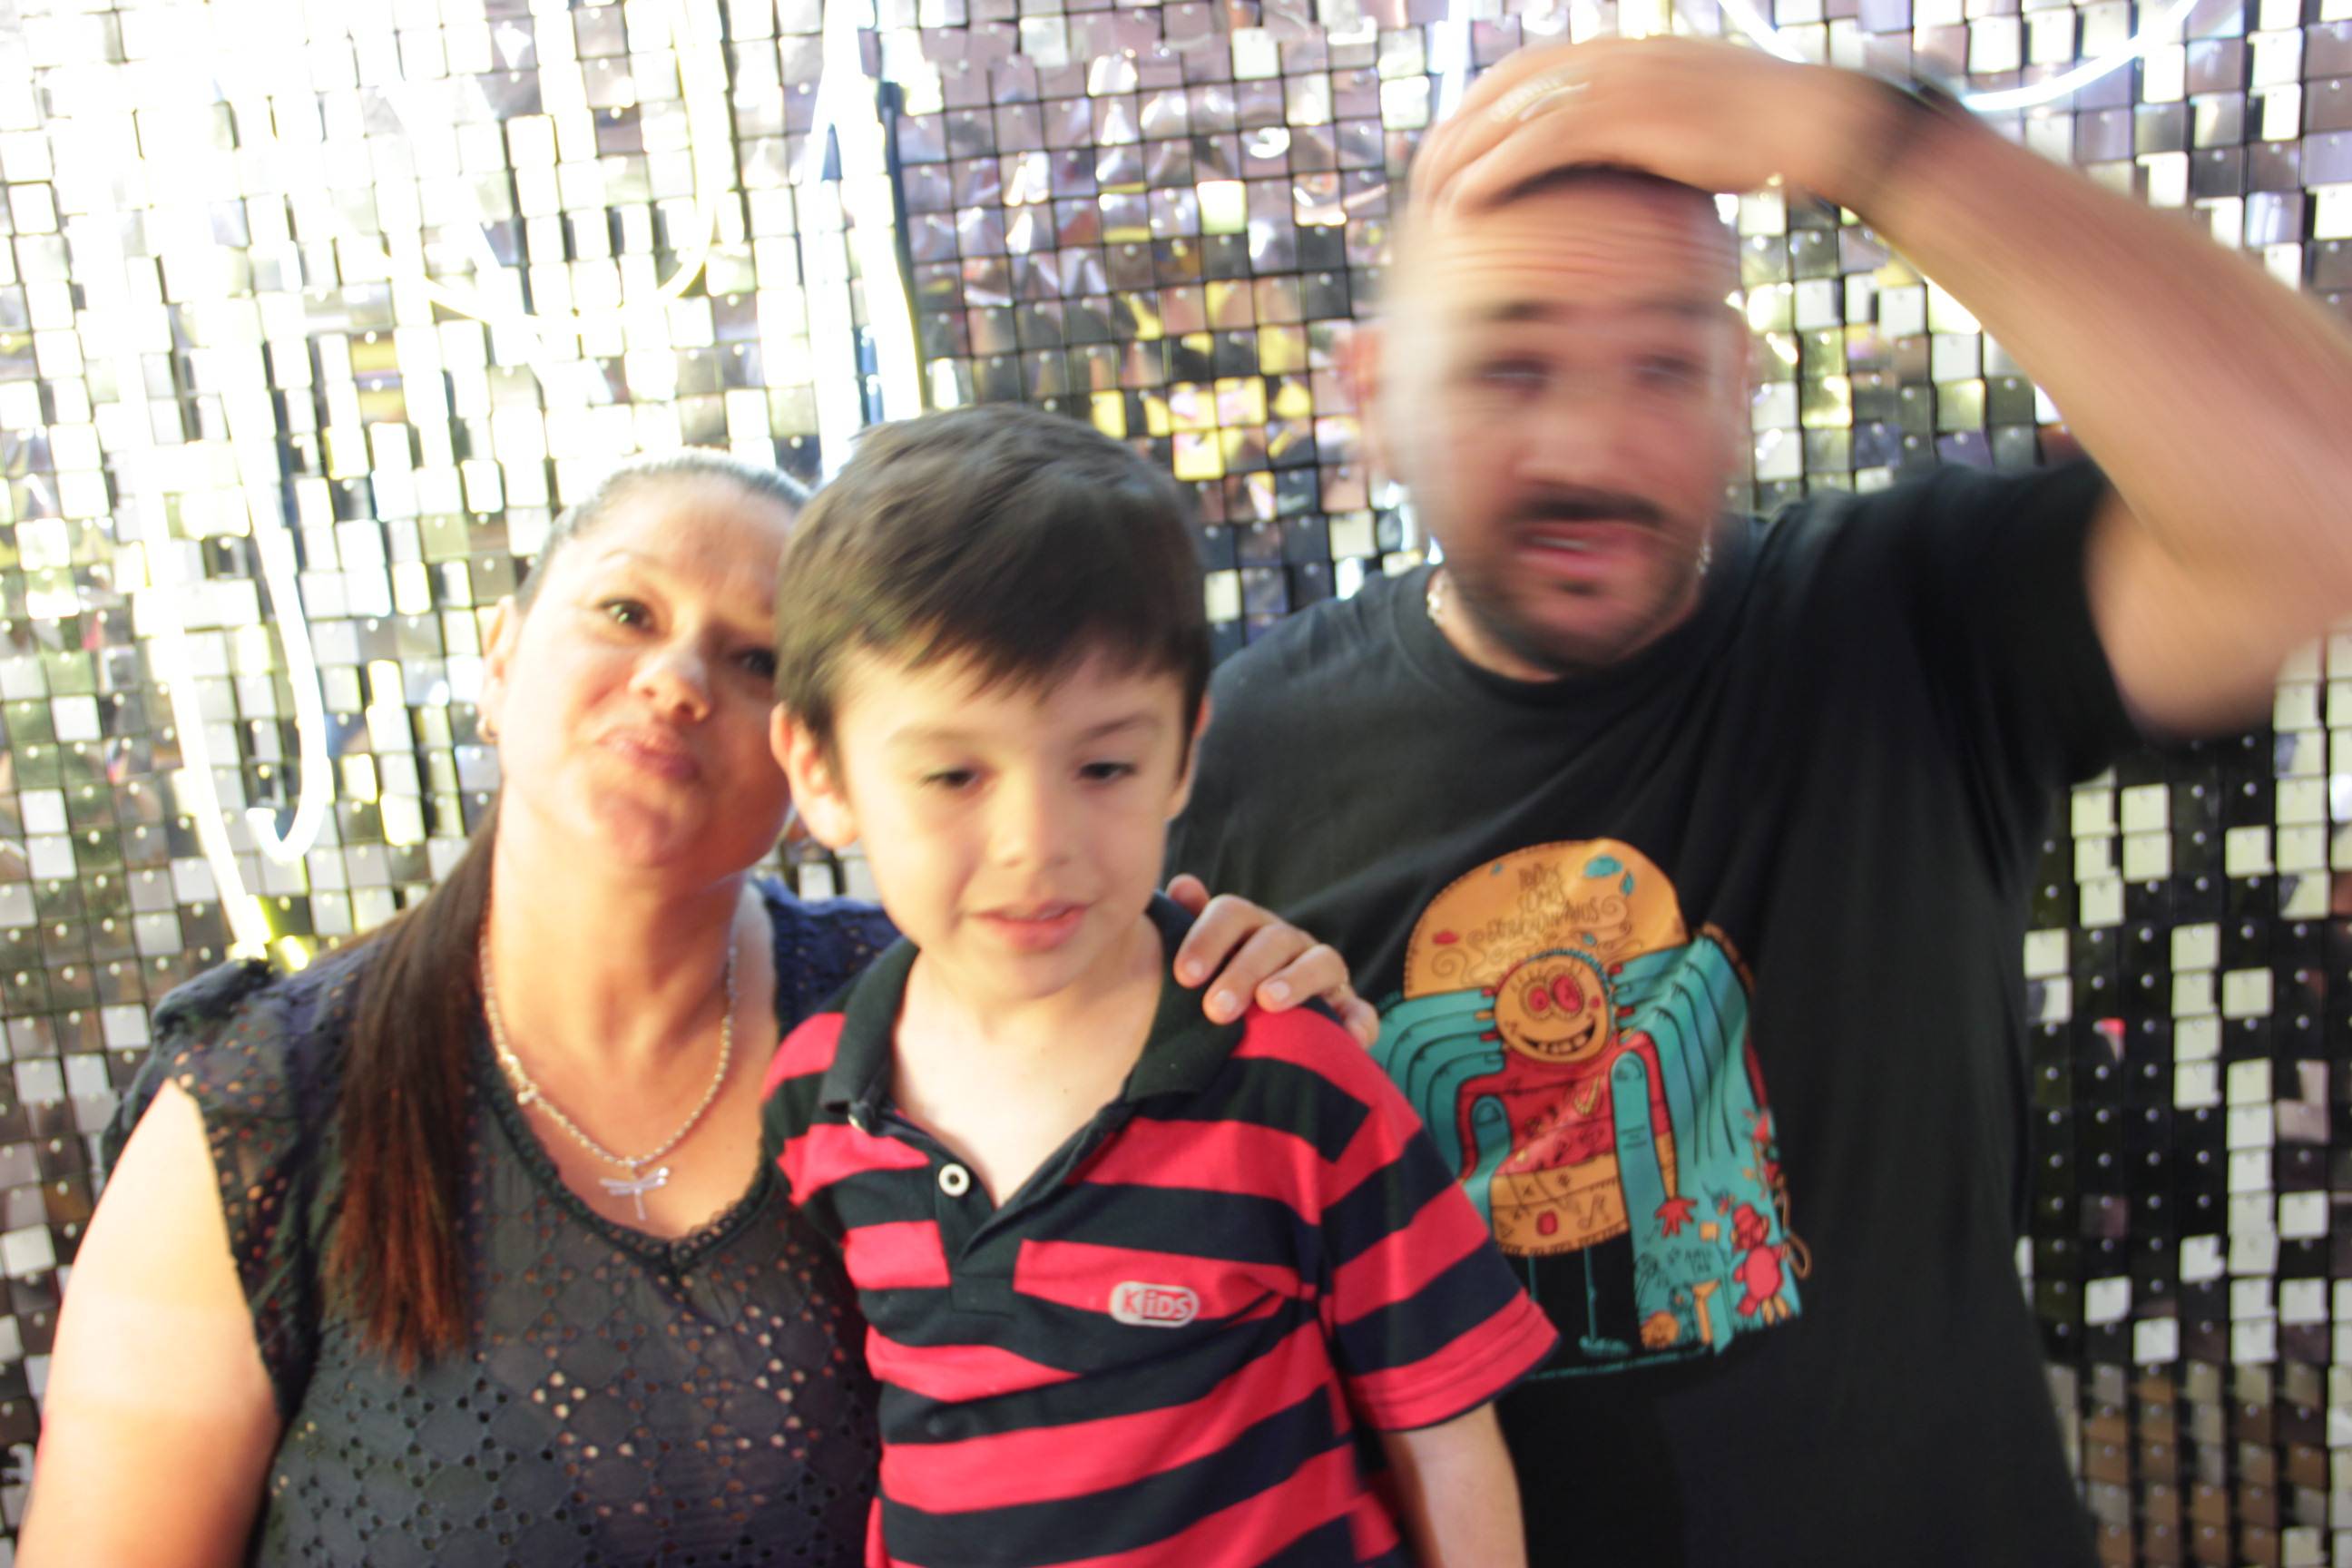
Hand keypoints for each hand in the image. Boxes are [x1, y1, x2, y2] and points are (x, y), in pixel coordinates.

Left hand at [1163, 874, 1379, 1045]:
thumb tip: (1183, 885)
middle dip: (1244, 971)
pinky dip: (1359, 1021)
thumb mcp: (1196, 965)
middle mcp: (1287, 943)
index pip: (1232, 914)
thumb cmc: (1212, 994)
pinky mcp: (1346, 1010)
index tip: (1184, 976)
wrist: (1243, 1036)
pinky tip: (1350, 1036)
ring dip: (1297, 980)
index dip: (1208, 939)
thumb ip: (1186, 925)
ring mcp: (1321, 974)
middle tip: (1216, 1009)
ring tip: (1269, 1004)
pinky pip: (1360, 1012)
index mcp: (1248, 927)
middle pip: (1272, 940)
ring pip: (1322, 962)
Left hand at [1409, 37, 1891, 222]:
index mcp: (1618, 52)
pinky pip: (1537, 146)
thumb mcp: (1690, 126)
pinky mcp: (1625, 115)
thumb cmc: (1765, 137)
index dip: (1476, 113)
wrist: (1815, 123)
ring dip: (1459, 159)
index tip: (1448, 151)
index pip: (1522, 74)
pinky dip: (1493, 173)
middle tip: (1420, 180)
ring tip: (1426, 201)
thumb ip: (1643, 136)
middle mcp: (1608, 55)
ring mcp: (1614, 80)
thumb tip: (1623, 172)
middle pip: (1501, 91)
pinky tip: (1461, 205)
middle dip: (1453, 134)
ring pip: (1509, 117)